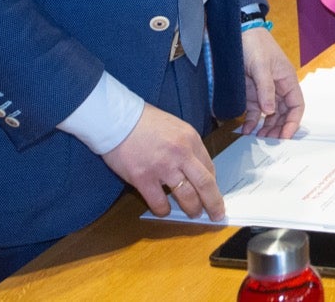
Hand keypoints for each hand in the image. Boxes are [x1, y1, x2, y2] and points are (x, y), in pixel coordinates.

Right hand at [102, 103, 223, 219]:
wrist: (118, 120)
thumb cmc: (146, 122)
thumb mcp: (176, 128)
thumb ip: (186, 147)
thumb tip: (193, 169)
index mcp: (191, 139)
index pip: (209, 167)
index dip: (213, 184)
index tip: (213, 193)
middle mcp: (181, 154)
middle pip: (205, 184)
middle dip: (214, 203)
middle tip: (217, 214)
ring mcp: (162, 167)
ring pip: (186, 196)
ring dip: (192, 208)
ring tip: (193, 214)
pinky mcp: (143, 178)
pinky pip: (158, 202)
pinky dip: (163, 210)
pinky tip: (164, 211)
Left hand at [240, 25, 304, 138]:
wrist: (238, 34)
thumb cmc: (256, 45)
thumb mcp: (261, 66)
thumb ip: (266, 90)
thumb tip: (270, 112)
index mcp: (288, 80)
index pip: (296, 106)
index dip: (293, 121)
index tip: (286, 135)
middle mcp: (278, 88)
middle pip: (283, 114)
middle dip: (278, 128)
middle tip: (270, 141)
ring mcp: (264, 92)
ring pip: (269, 115)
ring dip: (266, 127)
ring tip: (258, 138)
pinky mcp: (251, 93)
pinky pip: (254, 112)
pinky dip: (252, 122)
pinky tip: (246, 130)